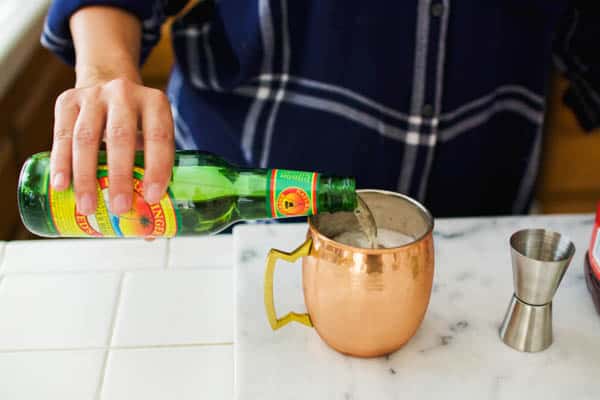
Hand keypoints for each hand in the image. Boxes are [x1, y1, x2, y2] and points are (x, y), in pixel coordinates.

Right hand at [51, 75, 174, 215]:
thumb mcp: (150, 136)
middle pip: (120, 137)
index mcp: (155, 103)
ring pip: (87, 137)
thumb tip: (150, 234)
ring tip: (88, 207)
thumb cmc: (135, 123)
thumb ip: (152, 177)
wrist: (106, 82)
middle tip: (119, 208)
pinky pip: (61, 134)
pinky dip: (61, 163)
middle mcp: (124, 94)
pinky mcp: (67, 100)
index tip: (153, 197)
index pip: (160, 136)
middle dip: (120, 176)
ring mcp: (94, 95)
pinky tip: (62, 186)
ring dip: (86, 176)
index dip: (158, 167)